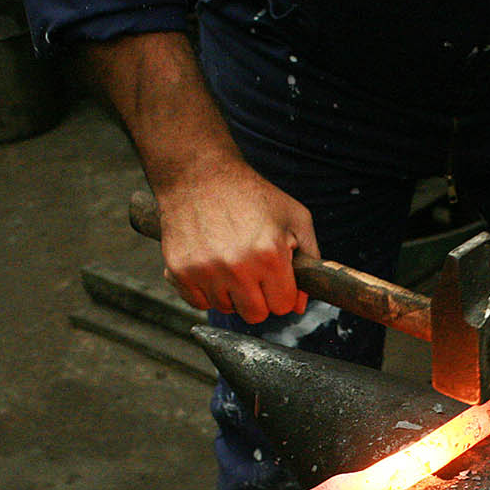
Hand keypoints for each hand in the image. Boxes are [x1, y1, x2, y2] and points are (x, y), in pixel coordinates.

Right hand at [157, 162, 319, 322]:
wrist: (199, 174)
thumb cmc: (250, 194)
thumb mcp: (295, 217)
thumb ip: (310, 260)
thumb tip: (299, 304)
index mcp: (270, 255)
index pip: (283, 306)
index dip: (282, 293)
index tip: (275, 278)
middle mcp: (237, 267)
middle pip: (255, 315)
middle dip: (259, 298)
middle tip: (253, 272)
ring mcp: (205, 271)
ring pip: (226, 309)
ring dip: (230, 293)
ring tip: (229, 261)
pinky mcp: (179, 271)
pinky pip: (198, 303)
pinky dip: (205, 290)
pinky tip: (210, 265)